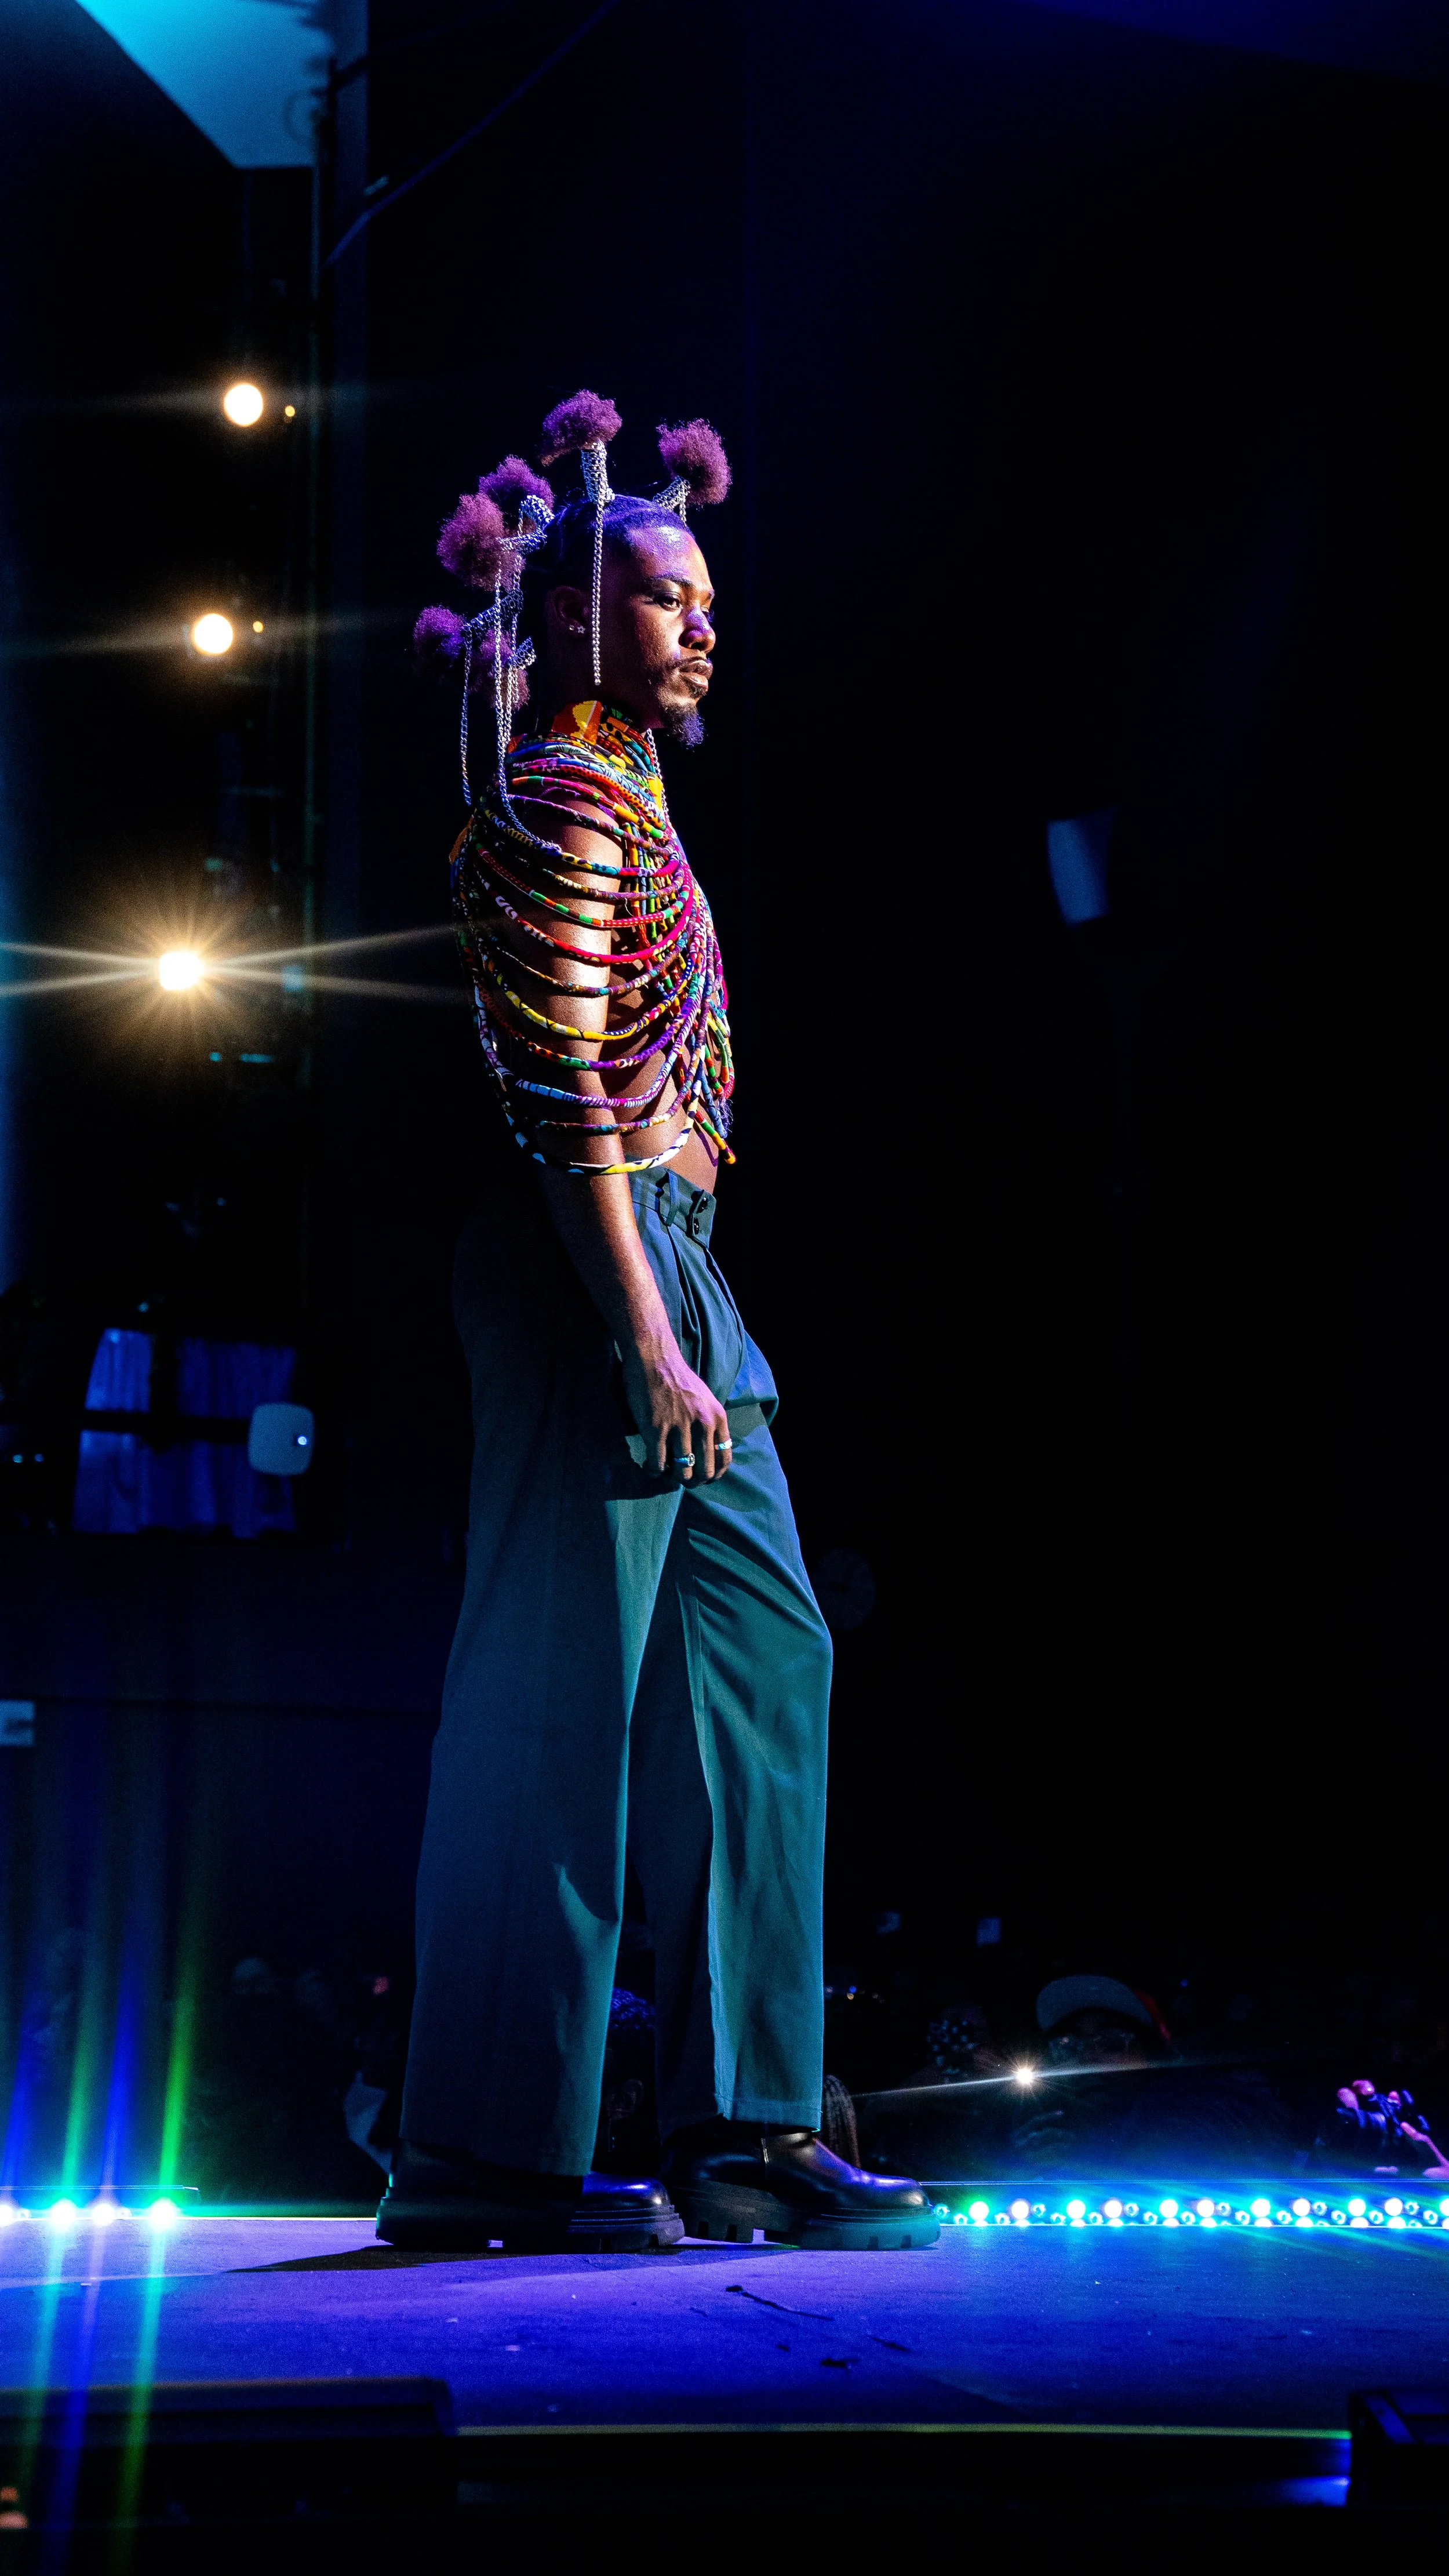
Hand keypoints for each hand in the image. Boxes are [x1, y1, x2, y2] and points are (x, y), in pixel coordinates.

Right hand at [622, 1334, 730, 1479]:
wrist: (655, 1357)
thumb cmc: (679, 1378)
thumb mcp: (706, 1399)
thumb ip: (711, 1423)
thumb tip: (711, 1450)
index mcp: (717, 1417)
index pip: (724, 1458)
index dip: (714, 1475)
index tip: (704, 1478)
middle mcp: (702, 1424)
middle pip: (704, 1470)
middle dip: (693, 1481)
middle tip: (682, 1479)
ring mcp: (679, 1426)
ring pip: (682, 1471)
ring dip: (672, 1478)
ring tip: (664, 1474)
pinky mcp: (656, 1427)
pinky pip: (657, 1463)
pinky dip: (653, 1471)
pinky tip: (649, 1468)